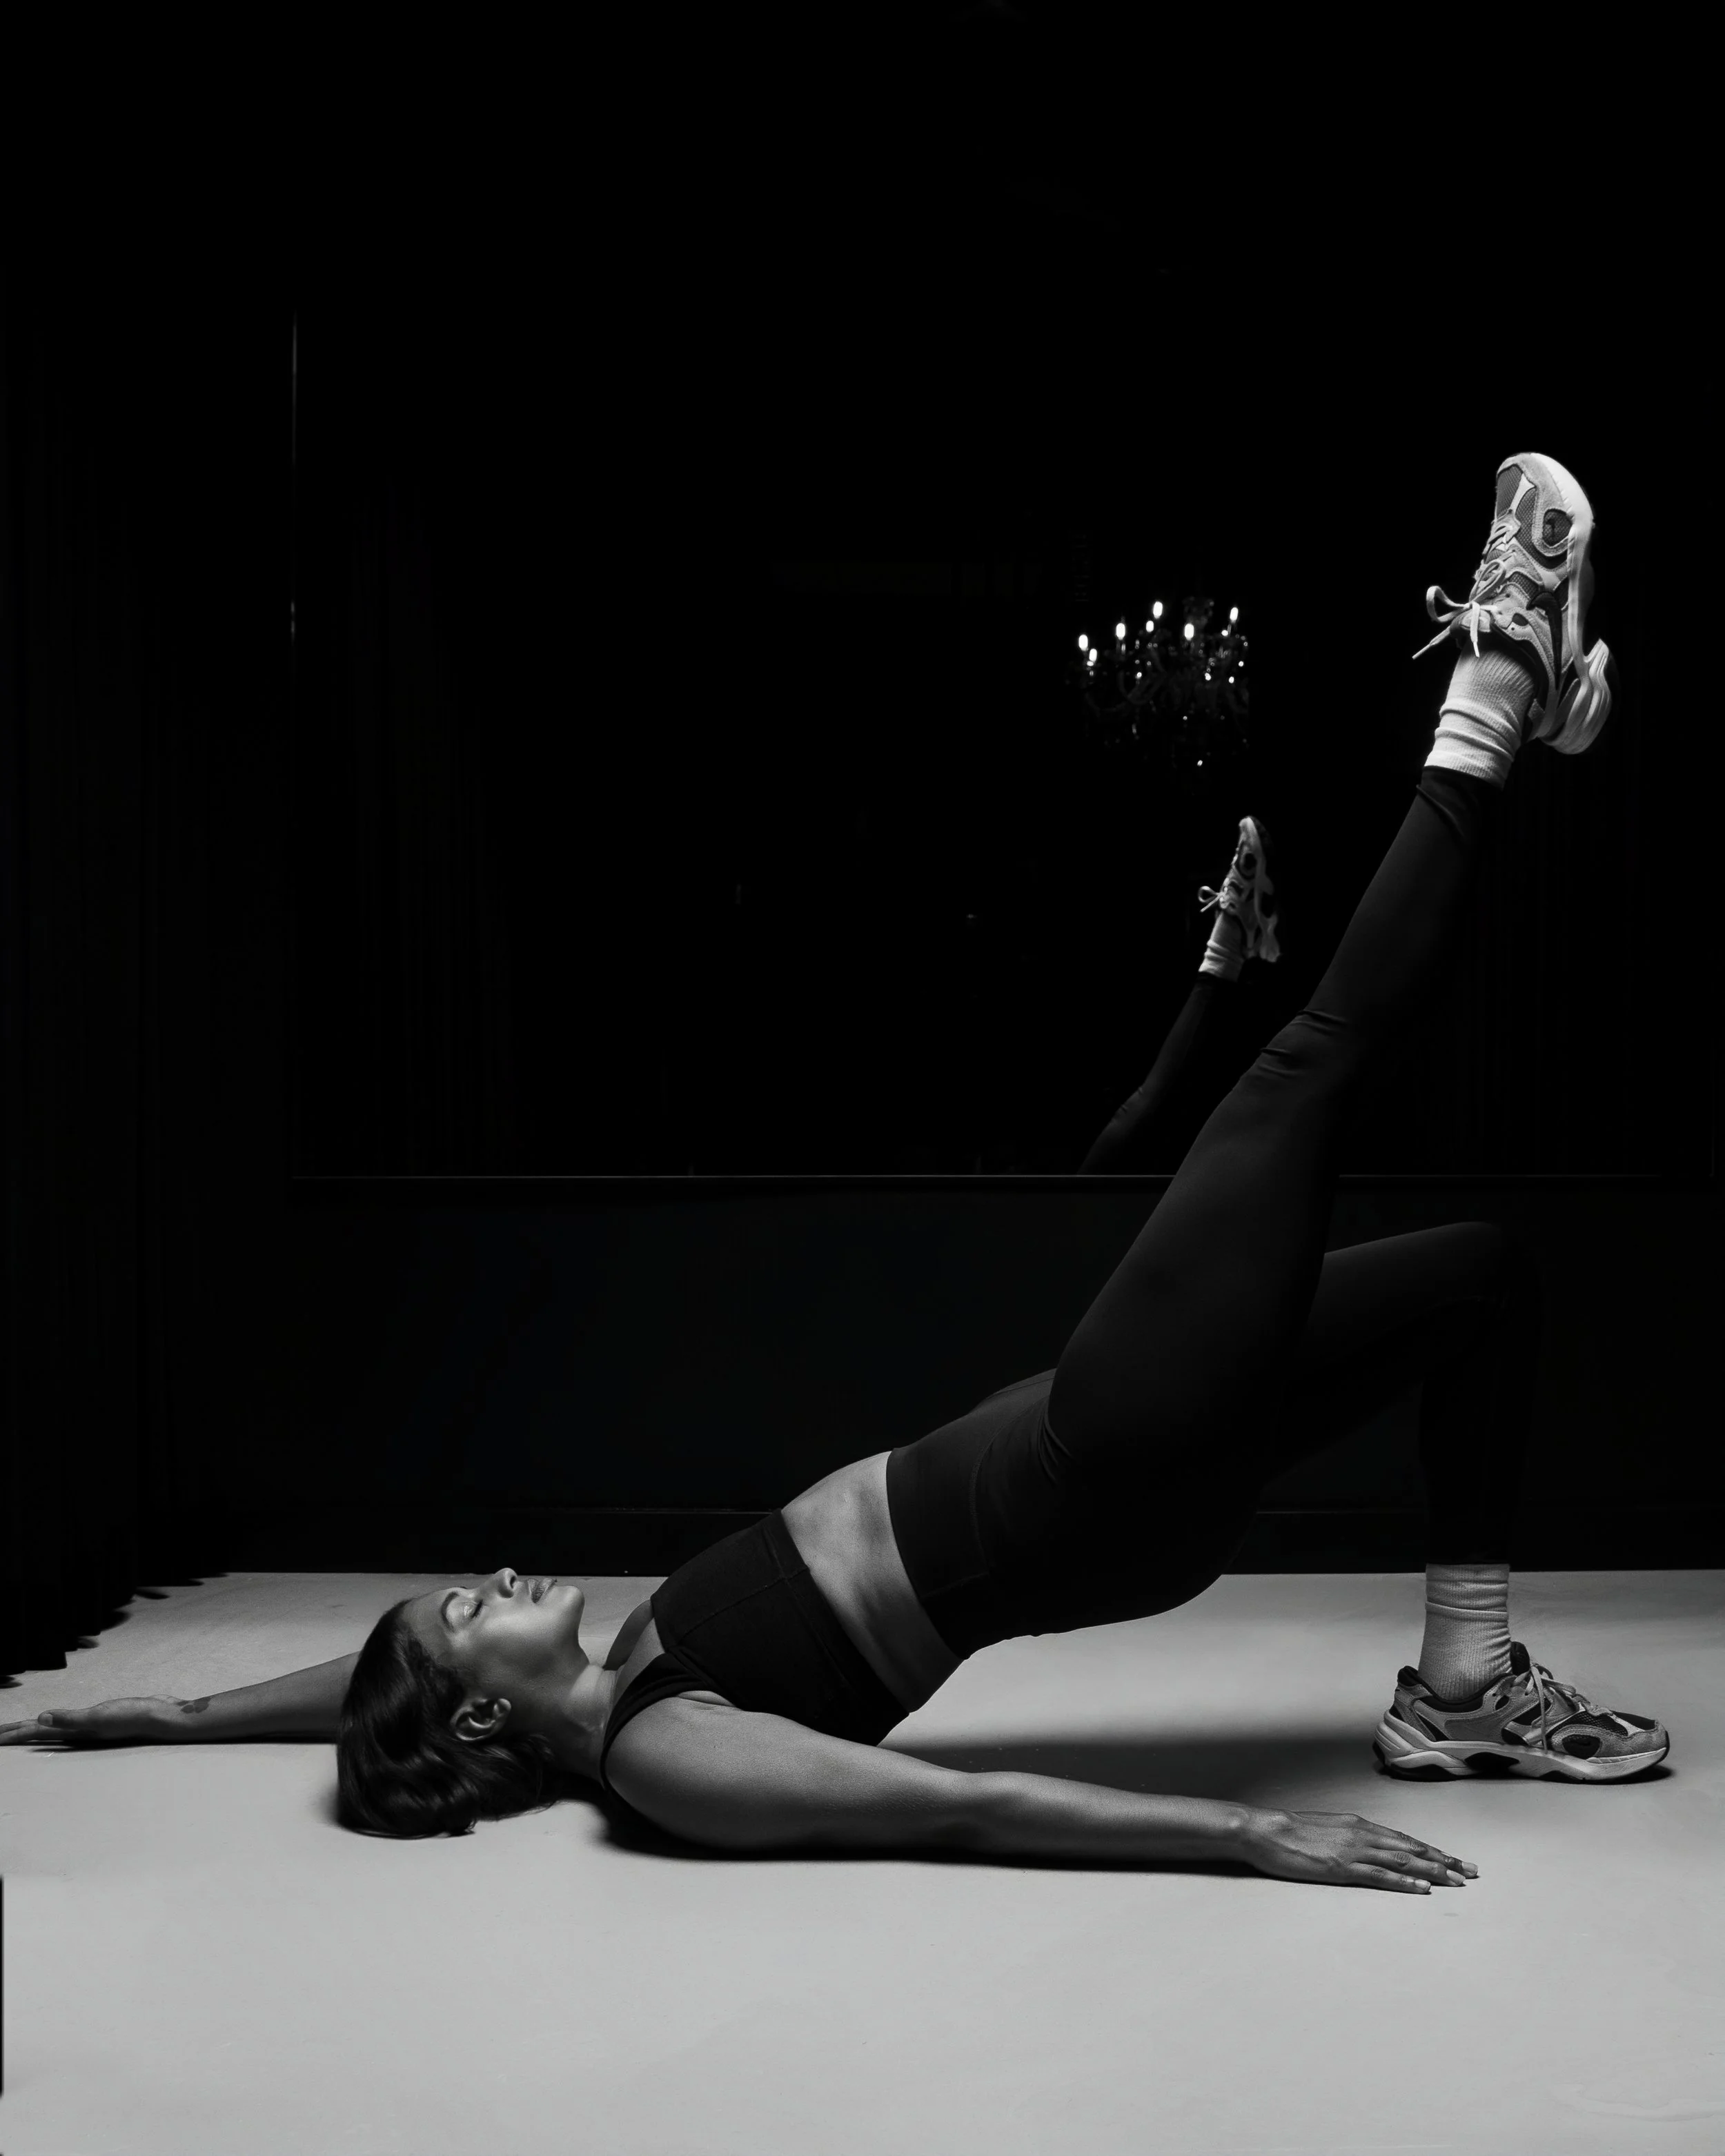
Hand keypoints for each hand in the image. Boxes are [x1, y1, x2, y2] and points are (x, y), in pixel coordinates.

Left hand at [0, 1698, 183, 1746]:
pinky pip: (64, 1722)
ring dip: (28, 1730)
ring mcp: (84, 1728)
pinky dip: (52, 1722)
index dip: (10, 1736)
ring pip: (48, 1729)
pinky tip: (52, 1721)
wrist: (163, 1718)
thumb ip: (70, 1718)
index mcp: (71, 1732)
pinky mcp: (95, 1720)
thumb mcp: (100, 1717)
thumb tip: (40, 1718)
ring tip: (13, 1731)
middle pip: (35, 1735)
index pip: (32, 1734)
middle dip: (13, 1735)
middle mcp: (73, 1733)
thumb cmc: (133, 1718)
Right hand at [1238, 1808, 1476, 1893]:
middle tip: (1471, 1871)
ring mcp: (1353, 1851)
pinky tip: (1422, 1889)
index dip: (1431, 1851)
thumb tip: (1366, 1847)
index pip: (1404, 1839)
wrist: (1266, 1830)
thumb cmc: (1291, 1832)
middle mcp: (1362, 1835)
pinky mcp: (1342, 1868)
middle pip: (1411, 1849)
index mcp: (1358, 1825)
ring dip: (1433, 1871)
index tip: (1453, 1860)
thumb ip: (1349, 1838)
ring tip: (1457, 1880)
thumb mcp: (1326, 1829)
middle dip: (1444, 1861)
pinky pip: (1380, 1877)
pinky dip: (1404, 1883)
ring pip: (1403, 1861)